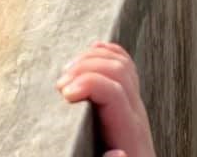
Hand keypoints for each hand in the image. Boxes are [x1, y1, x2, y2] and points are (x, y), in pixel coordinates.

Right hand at [56, 42, 155, 156]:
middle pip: (118, 70)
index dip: (89, 83)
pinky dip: (108, 53)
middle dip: (87, 67)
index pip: (114, 91)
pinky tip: (93, 51)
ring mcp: (135, 108)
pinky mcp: (129, 107)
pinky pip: (125, 68)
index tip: (64, 94)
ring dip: (93, 59)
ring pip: (122, 64)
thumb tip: (116, 154)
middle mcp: (135, 115)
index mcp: (129, 133)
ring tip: (68, 74)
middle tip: (61, 85)